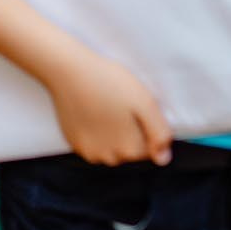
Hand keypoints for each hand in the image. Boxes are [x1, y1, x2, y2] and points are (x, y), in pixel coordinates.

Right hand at [50, 49, 171, 166]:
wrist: (67, 70)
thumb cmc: (108, 81)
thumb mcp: (144, 101)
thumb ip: (158, 132)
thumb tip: (163, 159)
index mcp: (129, 149)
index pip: (149, 149)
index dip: (146, 127)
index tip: (135, 108)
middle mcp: (109, 157)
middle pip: (129, 151)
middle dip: (129, 133)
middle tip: (120, 105)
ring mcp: (88, 152)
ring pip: (110, 150)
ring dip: (112, 135)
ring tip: (105, 107)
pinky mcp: (73, 142)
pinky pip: (92, 144)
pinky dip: (95, 133)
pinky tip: (91, 112)